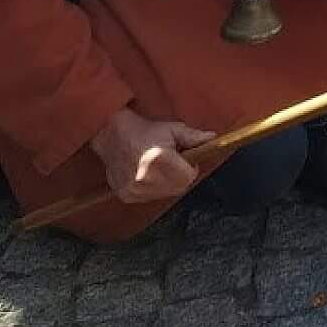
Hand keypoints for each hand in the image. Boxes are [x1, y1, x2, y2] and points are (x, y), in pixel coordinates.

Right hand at [91, 106, 212, 203]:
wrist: (113, 135)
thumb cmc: (145, 131)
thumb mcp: (172, 129)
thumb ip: (194, 137)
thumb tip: (213, 138)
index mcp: (159, 161)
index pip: (188, 177)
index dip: (191, 168)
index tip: (188, 160)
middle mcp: (145, 178)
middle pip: (178, 188)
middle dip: (181, 177)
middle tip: (175, 163)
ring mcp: (134, 189)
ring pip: (164, 194)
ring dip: (168, 184)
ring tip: (161, 168)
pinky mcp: (126, 195)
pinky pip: (149, 198)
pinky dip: (153, 189)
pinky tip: (148, 175)